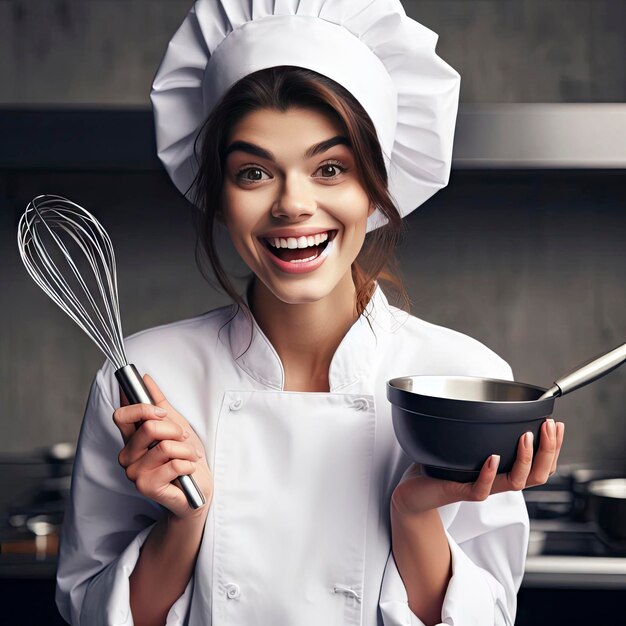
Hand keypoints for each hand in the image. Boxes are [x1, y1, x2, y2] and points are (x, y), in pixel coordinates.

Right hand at [113, 374, 212, 518]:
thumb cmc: (185, 457)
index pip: (121, 415)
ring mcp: (135, 473)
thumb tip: (144, 378)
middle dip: (175, 430)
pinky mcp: (146, 488)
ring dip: (186, 449)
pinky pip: (174, 464)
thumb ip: (158, 402)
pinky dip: (189, 465)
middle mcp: (128, 456)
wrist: (199, 488)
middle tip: (184, 438)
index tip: (162, 412)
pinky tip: (188, 471)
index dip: (142, 408)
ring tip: (189, 457)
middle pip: (148, 428)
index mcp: (131, 439)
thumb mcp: (175, 424)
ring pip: (164, 446)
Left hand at [392, 418, 564, 515]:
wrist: (414, 490)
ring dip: (524, 459)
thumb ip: (483, 430)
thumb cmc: (441, 466)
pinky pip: (480, 489)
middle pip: (536, 476)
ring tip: (526, 437)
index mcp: (502, 472)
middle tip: (549, 427)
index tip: (556, 424)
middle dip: (548, 451)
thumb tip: (497, 403)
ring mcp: (480, 487)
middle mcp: (496, 482)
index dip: (553, 448)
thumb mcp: (468, 443)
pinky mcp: (459, 491)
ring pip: (513, 482)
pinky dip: (488, 474)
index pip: (540, 466)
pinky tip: (493, 457)